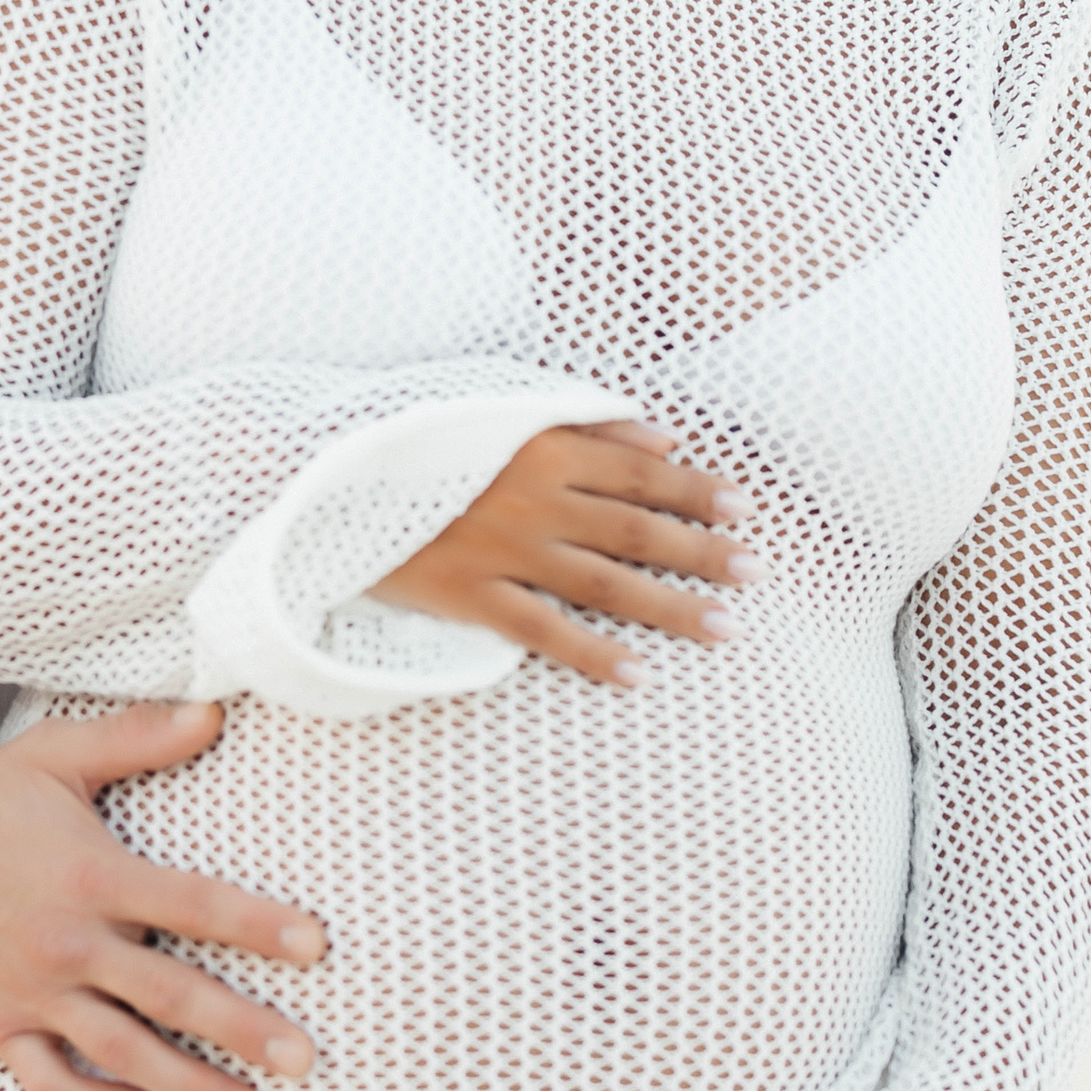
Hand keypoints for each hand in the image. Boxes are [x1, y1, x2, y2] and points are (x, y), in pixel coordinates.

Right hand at [0, 700, 325, 1090]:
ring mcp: (31, 992)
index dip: (257, 925)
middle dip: (242, 1030)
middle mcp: (67, 942)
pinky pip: (49, 1080)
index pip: (193, 905)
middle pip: (170, 994)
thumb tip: (216, 712)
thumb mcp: (56, 754)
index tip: (314, 946)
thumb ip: (138, 736)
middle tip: (302, 1060)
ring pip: (121, 1052)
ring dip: (189, 1087)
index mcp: (92, 875)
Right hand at [372, 419, 754, 684]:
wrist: (333, 478)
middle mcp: (534, 499)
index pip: (641, 471)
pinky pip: (544, 632)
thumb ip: (588, 423)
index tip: (746, 507)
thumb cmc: (429, 445)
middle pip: (638, 529)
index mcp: (544, 446)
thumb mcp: (505, 414)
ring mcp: (504, 551)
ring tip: (726, 628)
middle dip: (704, 550)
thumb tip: (667, 439)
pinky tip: (639, 675)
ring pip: (606, 584)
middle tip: (758, 572)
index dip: (697, 490)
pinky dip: (593, 654)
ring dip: (671, 607)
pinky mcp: (470, 596)